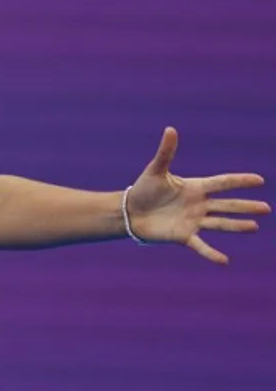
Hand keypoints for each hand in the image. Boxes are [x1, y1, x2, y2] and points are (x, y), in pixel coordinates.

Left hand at [126, 127, 269, 263]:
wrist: (129, 212)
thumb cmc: (143, 189)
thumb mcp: (156, 170)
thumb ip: (166, 152)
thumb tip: (170, 129)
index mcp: (194, 187)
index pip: (222, 183)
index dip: (239, 181)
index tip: (259, 180)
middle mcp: (198, 205)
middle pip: (227, 205)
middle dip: (246, 207)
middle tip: (266, 208)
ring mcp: (193, 221)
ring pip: (220, 223)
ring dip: (237, 226)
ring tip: (254, 226)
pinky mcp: (183, 235)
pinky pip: (201, 245)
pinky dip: (211, 253)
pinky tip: (224, 260)